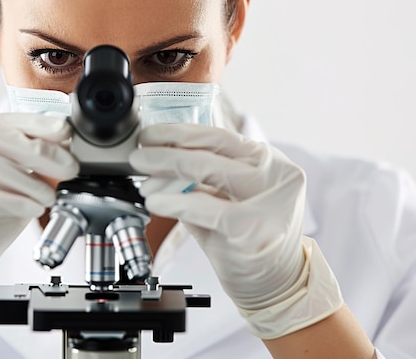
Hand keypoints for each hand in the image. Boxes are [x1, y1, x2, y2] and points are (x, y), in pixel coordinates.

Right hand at [0, 113, 78, 338]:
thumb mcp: (17, 189)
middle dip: (33, 148)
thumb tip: (67, 151)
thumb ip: (34, 167)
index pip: (1, 120)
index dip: (36, 123)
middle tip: (67, 165)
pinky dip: (3, 200)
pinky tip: (30, 208)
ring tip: (48, 195)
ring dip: (19, 177)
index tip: (66, 132)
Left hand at [129, 124, 342, 338]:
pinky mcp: (253, 229)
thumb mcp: (229, 198)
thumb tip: (158, 156)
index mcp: (271, 162)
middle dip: (166, 150)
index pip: (221, 136)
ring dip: (164, 171)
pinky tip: (155, 202)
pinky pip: (204, 207)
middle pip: (210, 151)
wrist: (276, 284)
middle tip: (139, 154)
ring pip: (207, 171)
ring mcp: (269, 201)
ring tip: (142, 177)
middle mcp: (277, 175)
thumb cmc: (250, 236)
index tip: (152, 134)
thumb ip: (202, 178)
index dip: (181, 132)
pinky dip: (174, 202)